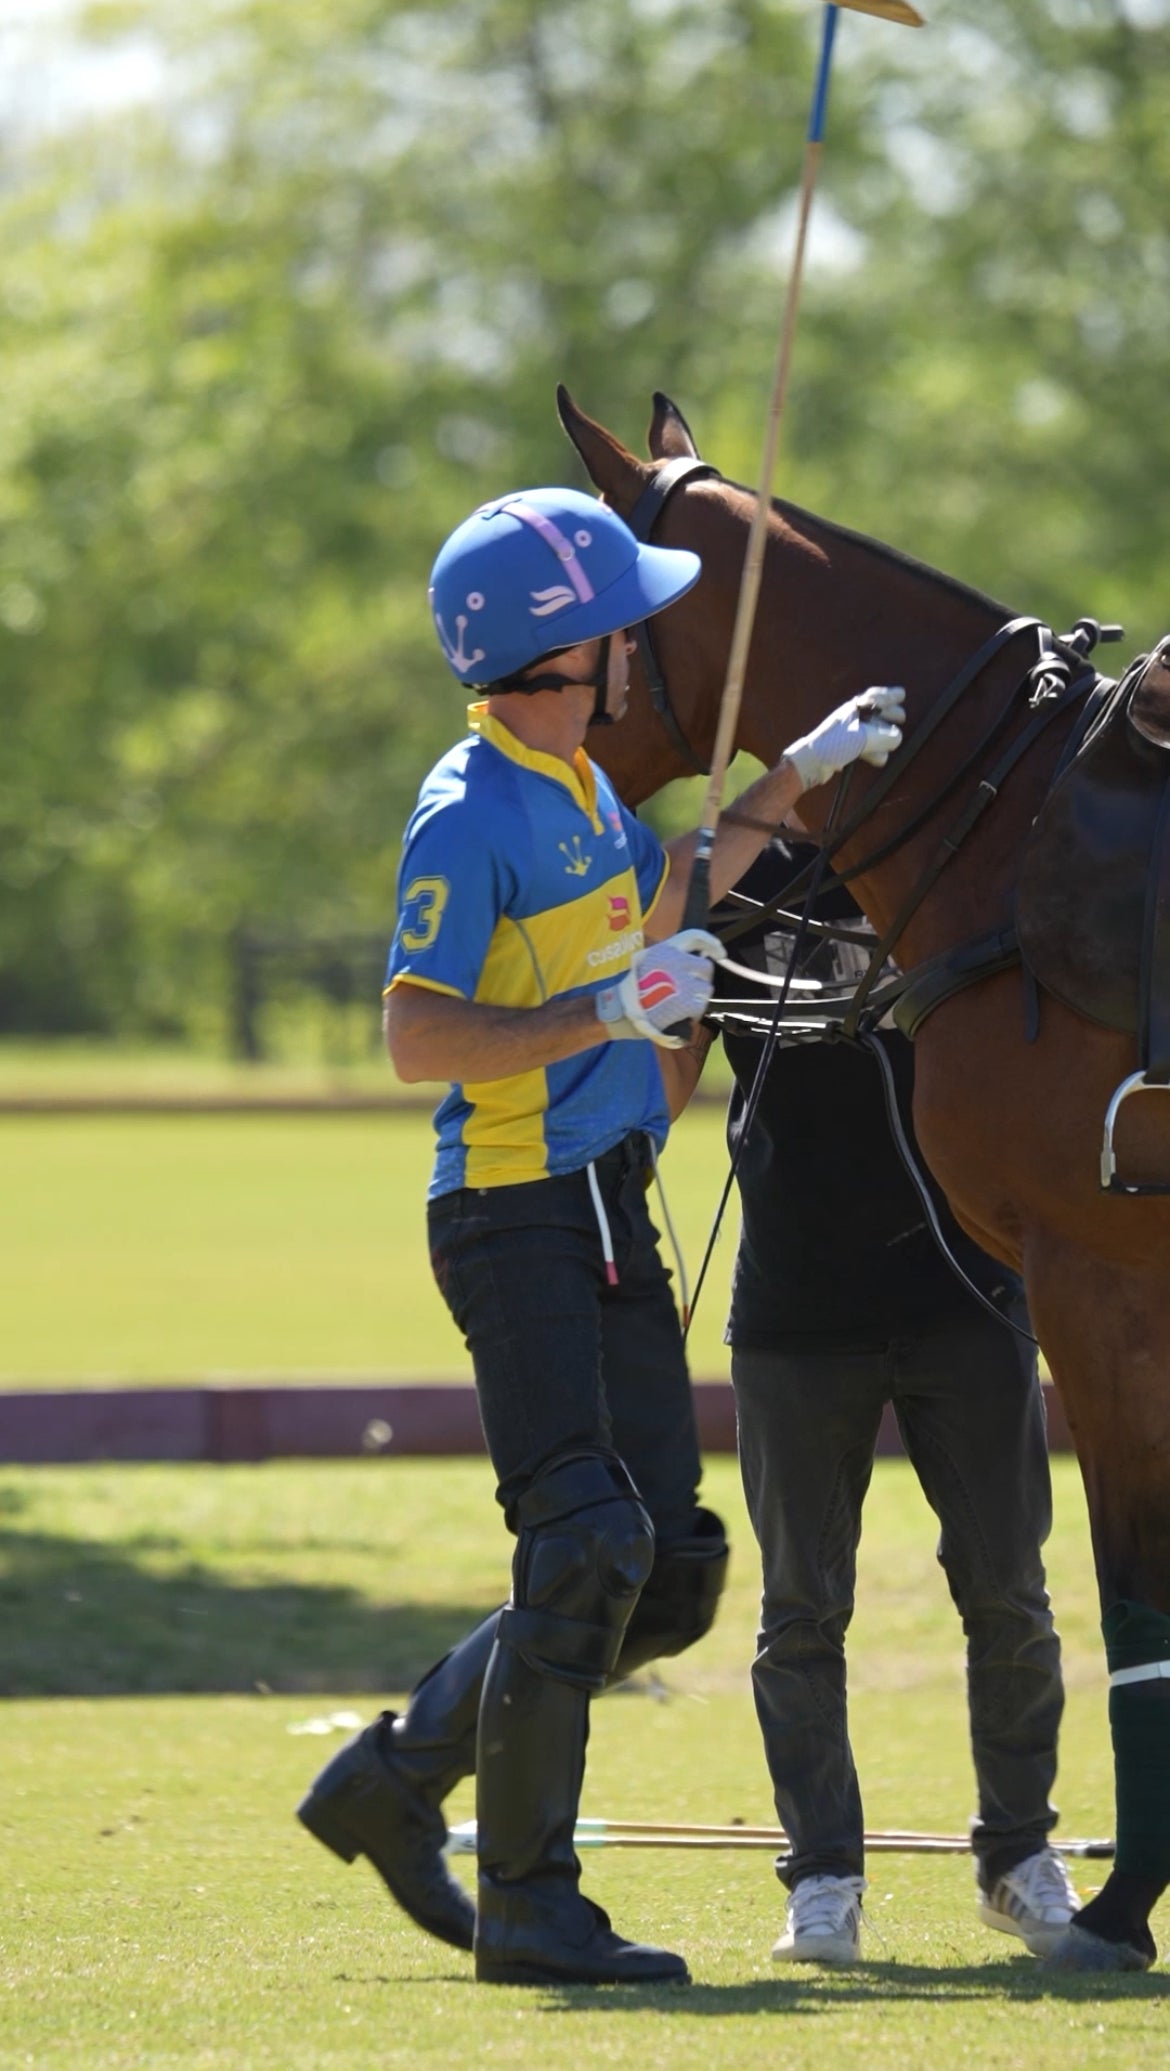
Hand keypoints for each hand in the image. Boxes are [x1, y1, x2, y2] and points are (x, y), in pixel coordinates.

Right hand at [596, 929, 725, 1047]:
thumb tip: (696, 958)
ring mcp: (683, 982)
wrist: (621, 1012)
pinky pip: (700, 1006)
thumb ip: (669, 958)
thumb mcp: (646, 961)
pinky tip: (681, 1015)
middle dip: (701, 979)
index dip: (711, 942)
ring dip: (698, 998)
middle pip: (706, 967)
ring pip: (706, 989)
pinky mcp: (685, 1002)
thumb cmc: (633, 989)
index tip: (720, 952)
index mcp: (665, 949)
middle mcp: (676, 962)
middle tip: (690, 989)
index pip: (694, 937)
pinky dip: (693, 1013)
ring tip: (682, 1004)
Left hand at [784, 686, 905, 791]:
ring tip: (892, 744)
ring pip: (873, 732)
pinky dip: (873, 751)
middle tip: (902, 718)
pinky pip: (866, 746)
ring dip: (883, 738)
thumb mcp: (863, 737)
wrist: (812, 762)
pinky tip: (879, 759)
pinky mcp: (846, 748)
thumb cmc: (835, 744)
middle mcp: (852, 717)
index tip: (902, 694)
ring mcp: (849, 733)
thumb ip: (884, 736)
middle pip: (877, 713)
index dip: (890, 695)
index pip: (875, 697)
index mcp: (855, 708)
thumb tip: (897, 737)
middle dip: (890, 715)